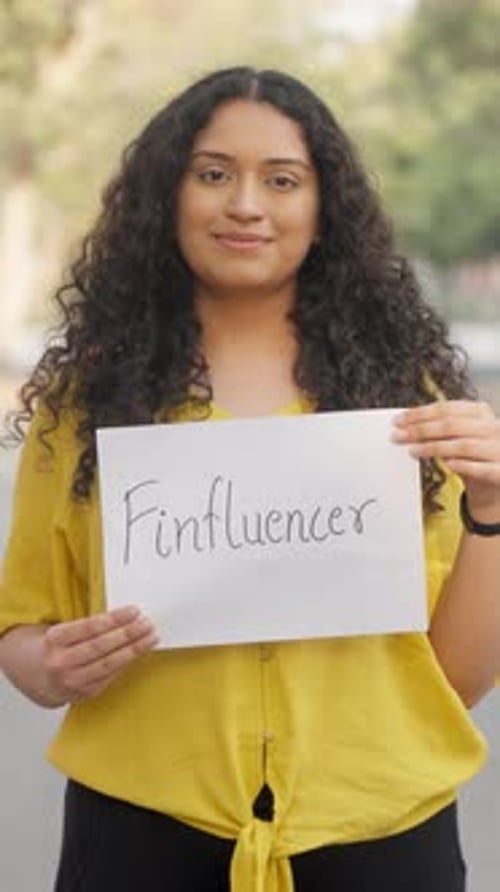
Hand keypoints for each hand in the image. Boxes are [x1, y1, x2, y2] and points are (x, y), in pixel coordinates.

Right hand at [42, 606, 158, 702]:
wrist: (34, 675)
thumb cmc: (54, 646)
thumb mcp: (61, 629)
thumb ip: (87, 625)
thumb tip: (125, 617)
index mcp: (55, 640)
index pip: (90, 627)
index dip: (115, 619)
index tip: (134, 611)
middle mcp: (61, 662)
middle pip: (101, 646)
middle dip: (129, 634)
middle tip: (147, 624)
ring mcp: (72, 681)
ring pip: (109, 664)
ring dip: (134, 650)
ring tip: (150, 638)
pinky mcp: (83, 694)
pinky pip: (110, 676)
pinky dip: (126, 663)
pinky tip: (138, 653)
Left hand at [392, 400, 499, 521]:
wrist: (495, 484)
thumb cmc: (473, 456)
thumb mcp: (459, 436)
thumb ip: (440, 428)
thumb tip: (407, 426)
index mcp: (480, 412)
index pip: (447, 408)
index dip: (420, 414)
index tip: (399, 420)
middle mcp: (492, 428)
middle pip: (451, 425)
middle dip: (421, 430)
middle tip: (398, 436)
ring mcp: (499, 449)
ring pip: (463, 446)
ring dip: (434, 448)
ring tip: (413, 451)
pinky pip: (481, 468)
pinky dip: (464, 466)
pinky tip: (448, 466)